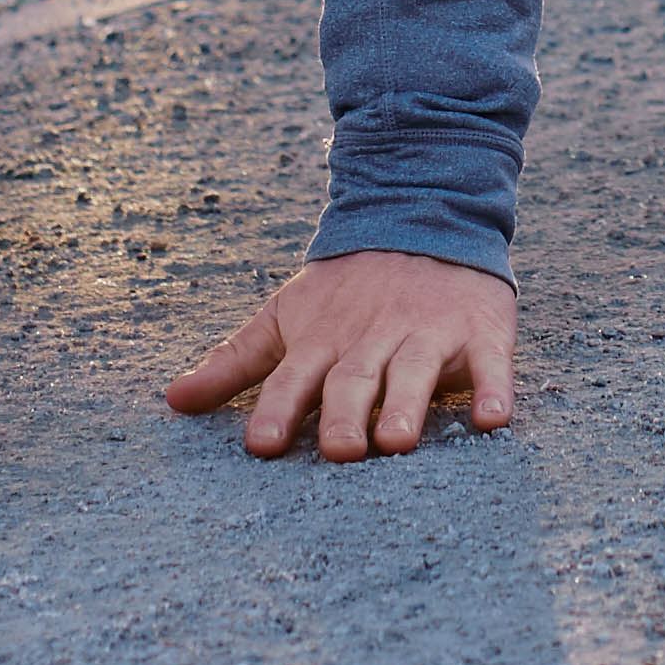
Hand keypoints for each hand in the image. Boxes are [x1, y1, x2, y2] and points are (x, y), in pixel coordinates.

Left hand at [165, 249, 517, 461]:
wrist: (424, 213)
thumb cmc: (346, 288)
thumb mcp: (286, 316)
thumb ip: (233, 363)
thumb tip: (171, 401)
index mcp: (323, 339)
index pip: (295, 378)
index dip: (280, 410)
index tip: (262, 445)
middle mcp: (373, 337)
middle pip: (356, 379)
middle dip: (347, 415)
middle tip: (342, 451)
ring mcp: (428, 332)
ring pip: (415, 371)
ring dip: (408, 405)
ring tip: (399, 442)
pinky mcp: (480, 330)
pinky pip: (491, 363)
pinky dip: (493, 389)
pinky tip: (494, 420)